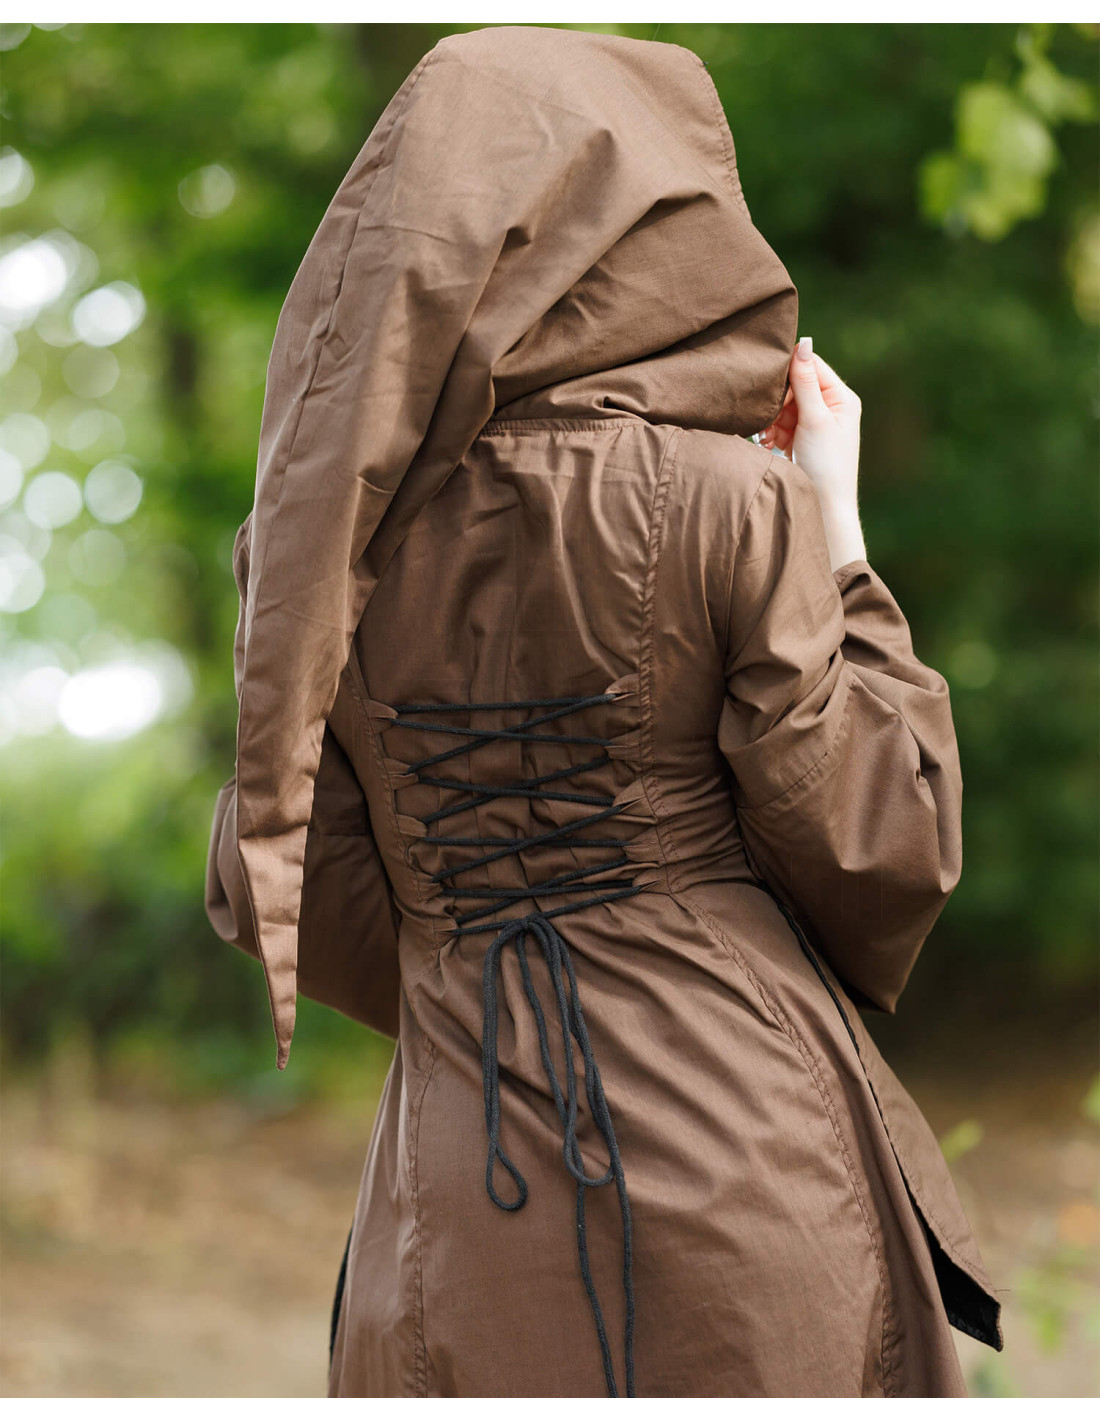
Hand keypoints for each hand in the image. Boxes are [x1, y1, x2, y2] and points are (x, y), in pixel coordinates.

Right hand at [756, 337, 866, 571]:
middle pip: (795, 386)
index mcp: (842, 398)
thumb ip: (805, 381)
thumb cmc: (826, 465)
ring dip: (771, 420)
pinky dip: (771, 433)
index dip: (788, 371)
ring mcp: (815, 425)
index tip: (767, 383)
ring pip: (784, 407)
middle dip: (777, 401)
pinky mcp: (801, 441)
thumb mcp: (814, 419)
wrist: (825, 510)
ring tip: (768, 438)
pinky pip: (780, 426)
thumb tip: (802, 342)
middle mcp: (830, 408)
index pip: (811, 366)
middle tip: (768, 419)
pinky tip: (767, 445)